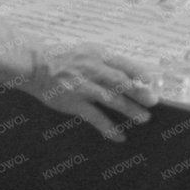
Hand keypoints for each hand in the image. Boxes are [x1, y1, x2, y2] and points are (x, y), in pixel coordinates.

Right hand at [23, 44, 158, 142]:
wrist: (36, 66)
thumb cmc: (64, 59)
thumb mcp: (86, 52)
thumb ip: (106, 62)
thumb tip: (131, 74)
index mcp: (97, 55)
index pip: (124, 64)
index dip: (139, 72)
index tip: (152, 82)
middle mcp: (92, 69)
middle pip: (121, 82)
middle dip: (139, 92)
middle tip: (153, 102)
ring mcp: (83, 86)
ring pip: (112, 99)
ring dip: (129, 110)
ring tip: (143, 119)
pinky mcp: (74, 102)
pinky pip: (95, 117)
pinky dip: (109, 128)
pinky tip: (120, 137)